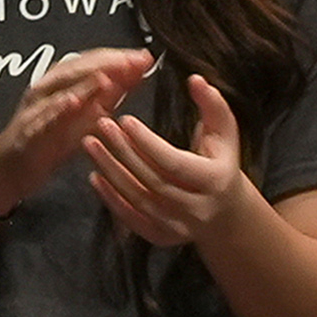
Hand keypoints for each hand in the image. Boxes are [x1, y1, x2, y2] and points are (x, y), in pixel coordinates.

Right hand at [0, 45, 150, 217]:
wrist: (11, 169)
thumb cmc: (50, 141)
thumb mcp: (88, 115)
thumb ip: (112, 94)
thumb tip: (139, 70)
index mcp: (63, 82)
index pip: (94, 61)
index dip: (120, 58)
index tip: (145, 57)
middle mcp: (48, 89)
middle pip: (78, 68)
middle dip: (107, 63)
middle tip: (133, 62)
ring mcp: (35, 108)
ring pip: (59, 88)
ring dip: (83, 81)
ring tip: (106, 76)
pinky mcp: (26, 130)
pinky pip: (42, 117)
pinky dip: (57, 108)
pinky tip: (72, 102)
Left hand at [82, 71, 261, 253]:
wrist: (226, 213)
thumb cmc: (222, 164)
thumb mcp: (225, 133)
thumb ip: (213, 104)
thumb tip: (194, 80)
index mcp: (213, 180)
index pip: (172, 161)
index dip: (146, 141)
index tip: (125, 120)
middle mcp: (196, 208)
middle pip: (150, 179)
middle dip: (122, 151)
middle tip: (100, 126)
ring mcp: (177, 226)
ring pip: (136, 199)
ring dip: (110, 171)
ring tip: (91, 145)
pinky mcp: (161, 237)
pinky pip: (130, 218)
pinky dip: (110, 198)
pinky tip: (95, 175)